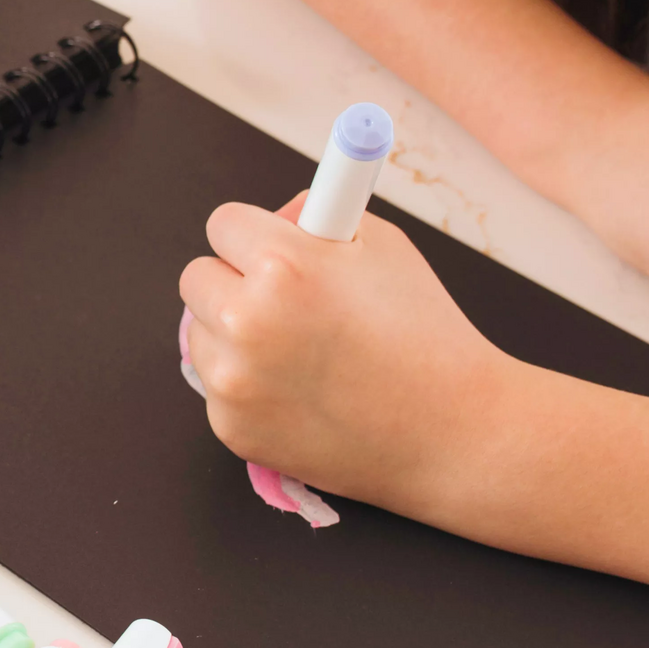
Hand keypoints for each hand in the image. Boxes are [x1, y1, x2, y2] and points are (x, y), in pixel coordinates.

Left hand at [179, 197, 513, 511]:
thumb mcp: (382, 247)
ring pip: (201, 332)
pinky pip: (217, 386)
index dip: (254, 235)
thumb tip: (277, 215)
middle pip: (197, 277)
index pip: (223, 224)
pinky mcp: (231, 426)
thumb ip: (317, 220)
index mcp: (281, 265)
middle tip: (283, 301)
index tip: (273, 249)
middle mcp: (246, 320)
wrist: (452, 432)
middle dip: (234, 280)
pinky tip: (301, 392)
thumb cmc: (425, 334)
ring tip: (300, 351)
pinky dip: (246, 385)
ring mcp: (233, 381)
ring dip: (233, 334)